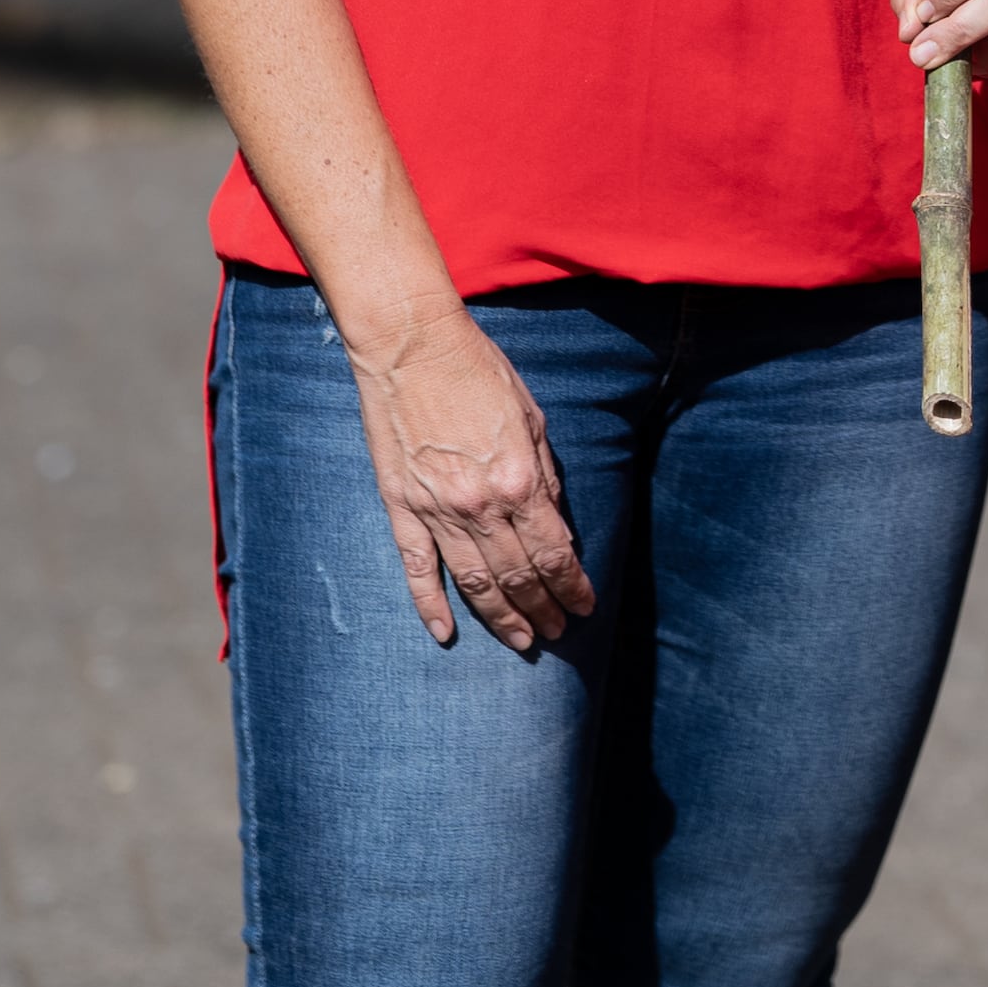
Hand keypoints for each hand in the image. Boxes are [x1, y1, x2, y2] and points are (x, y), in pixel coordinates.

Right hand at [346, 312, 590, 655]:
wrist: (412, 346)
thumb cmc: (478, 372)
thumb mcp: (532, 418)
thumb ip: (545, 476)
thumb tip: (555, 523)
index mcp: (519, 481)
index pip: (554, 553)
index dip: (573, 586)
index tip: (585, 607)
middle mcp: (481, 506)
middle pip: (518, 576)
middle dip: (543, 608)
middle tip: (559, 633)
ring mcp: (437, 511)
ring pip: (474, 583)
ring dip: (502, 617)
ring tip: (523, 641)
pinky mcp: (402, 507)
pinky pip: (417, 568)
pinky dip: (429, 605)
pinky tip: (445, 632)